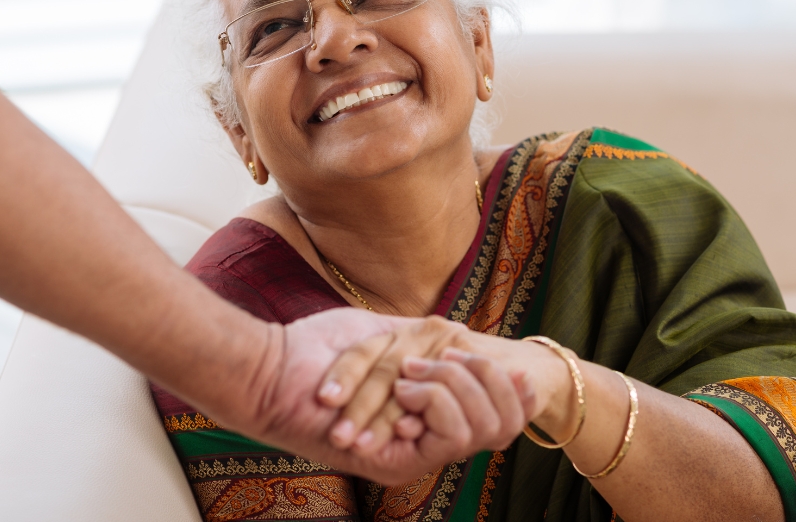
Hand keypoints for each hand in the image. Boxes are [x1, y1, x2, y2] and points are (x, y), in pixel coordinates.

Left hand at [239, 308, 534, 485]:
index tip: (526, 370)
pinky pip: (452, 435)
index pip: (497, 409)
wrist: (269, 372)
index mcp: (421, 406)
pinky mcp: (398, 464)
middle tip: (454, 351)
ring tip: (419, 367)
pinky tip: (410, 382)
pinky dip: (439, 400)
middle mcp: (421, 434)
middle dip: (491, 376)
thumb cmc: (314, 348)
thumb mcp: (380, 332)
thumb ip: (419, 341)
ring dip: (458, 385)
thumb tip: (462, 345)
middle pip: (499, 419)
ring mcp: (413, 451)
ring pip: (482, 428)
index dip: (519, 391)